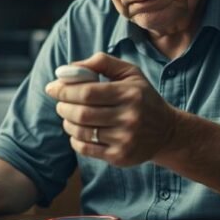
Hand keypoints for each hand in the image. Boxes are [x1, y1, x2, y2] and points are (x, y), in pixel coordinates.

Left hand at [45, 52, 179, 166]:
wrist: (167, 131)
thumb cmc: (142, 97)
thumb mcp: (130, 72)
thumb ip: (102, 62)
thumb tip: (68, 68)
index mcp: (129, 93)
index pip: (87, 92)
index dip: (65, 89)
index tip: (52, 88)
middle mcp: (129, 117)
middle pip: (82, 113)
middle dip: (63, 107)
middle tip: (60, 103)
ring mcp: (125, 139)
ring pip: (82, 132)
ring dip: (67, 122)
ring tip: (68, 116)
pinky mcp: (120, 156)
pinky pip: (86, 149)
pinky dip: (75, 139)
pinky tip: (77, 131)